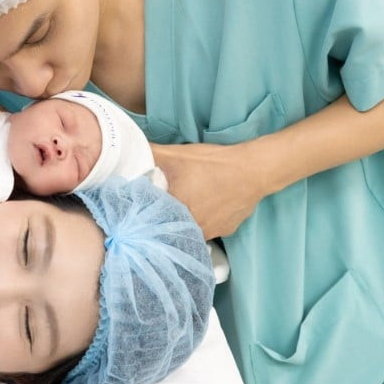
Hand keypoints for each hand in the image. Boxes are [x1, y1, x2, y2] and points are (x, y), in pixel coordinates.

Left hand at [151, 141, 265, 238]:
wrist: (253, 170)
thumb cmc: (213, 163)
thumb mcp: (176, 155)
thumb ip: (151, 154)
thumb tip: (130, 151)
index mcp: (173, 210)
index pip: (149, 218)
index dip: (144, 211)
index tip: (140, 205)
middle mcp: (189, 227)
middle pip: (168, 225)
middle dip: (164, 216)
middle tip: (164, 202)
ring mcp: (208, 232)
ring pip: (188, 229)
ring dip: (184, 220)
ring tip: (186, 203)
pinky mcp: (223, 231)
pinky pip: (207, 229)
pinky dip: (203, 220)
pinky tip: (205, 206)